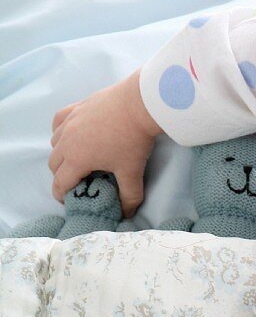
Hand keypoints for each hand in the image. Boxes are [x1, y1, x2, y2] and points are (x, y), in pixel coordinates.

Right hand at [49, 70, 161, 218]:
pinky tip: (70, 133)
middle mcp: (67, 140)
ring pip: (54, 142)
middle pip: (54, 164)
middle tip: (77, 181)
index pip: (59, 183)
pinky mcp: (77, 107)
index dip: (61, 195)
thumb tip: (127, 213)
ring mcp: (70, 121)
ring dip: (60, 154)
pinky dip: (60, 131)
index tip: (68, 200)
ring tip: (77, 158)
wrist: (140, 103)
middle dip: (61, 176)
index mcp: (76, 159)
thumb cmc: (134, 139)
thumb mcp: (132, 172)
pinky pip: (58, 121)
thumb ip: (129, 197)